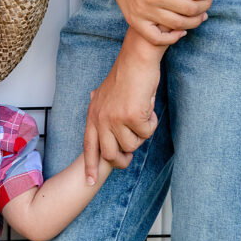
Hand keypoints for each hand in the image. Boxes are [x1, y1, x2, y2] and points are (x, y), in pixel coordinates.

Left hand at [83, 34, 161, 180]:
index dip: (91, 166)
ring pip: (133, 144)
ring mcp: (116, 119)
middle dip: (123, 158)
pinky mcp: (132, 117)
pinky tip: (148, 107)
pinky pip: (147, 133)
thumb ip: (101, 106)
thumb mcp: (105, 92)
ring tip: (141, 113)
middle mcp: (101, 119)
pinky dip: (152, 122)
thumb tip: (95, 107)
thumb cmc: (126, 74)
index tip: (89, 181)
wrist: (137, 59)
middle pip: (111, 154)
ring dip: (142, 132)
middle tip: (131, 155)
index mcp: (93, 114)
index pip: (89, 146)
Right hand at [99, 0, 215, 44]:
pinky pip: (157, 37)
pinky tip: (182, 30)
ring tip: (201, 14)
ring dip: (195, 21)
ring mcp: (143, 11)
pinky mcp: (136, 21)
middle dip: (206, 5)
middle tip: (209, 0)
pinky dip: (172, 38)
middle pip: (190, 9)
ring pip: (178, 24)